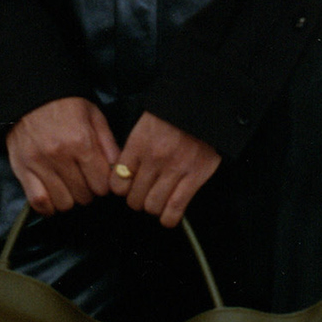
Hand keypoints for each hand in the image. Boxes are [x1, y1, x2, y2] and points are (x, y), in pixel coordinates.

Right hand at [5, 96, 119, 215]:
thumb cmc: (65, 105)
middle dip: (88, 193)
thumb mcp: (94, 116)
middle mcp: (60, 156)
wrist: (29, 95)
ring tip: (69, 188)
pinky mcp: (22, 170)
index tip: (100, 180)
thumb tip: (119, 169)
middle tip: (84, 182)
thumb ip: (108, 144)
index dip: (104, 185)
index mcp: (81, 142)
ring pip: (63, 203)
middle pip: (84, 196)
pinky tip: (53, 200)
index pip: (101, 185)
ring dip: (70, 200)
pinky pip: (38, 201)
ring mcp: (39, 165)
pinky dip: (48, 207)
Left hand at [108, 112, 221, 228]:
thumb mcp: (145, 124)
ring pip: (153, 207)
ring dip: (153, 208)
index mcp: (138, 145)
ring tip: (157, 201)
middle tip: (143, 194)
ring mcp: (175, 169)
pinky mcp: (195, 176)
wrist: (204, 104)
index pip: (118, 182)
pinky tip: (168, 216)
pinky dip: (169, 217)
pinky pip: (176, 209)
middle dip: (136, 200)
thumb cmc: (173, 113)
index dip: (121, 189)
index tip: (127, 186)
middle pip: (134, 199)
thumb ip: (134, 149)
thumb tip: (124, 173)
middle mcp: (154, 159)